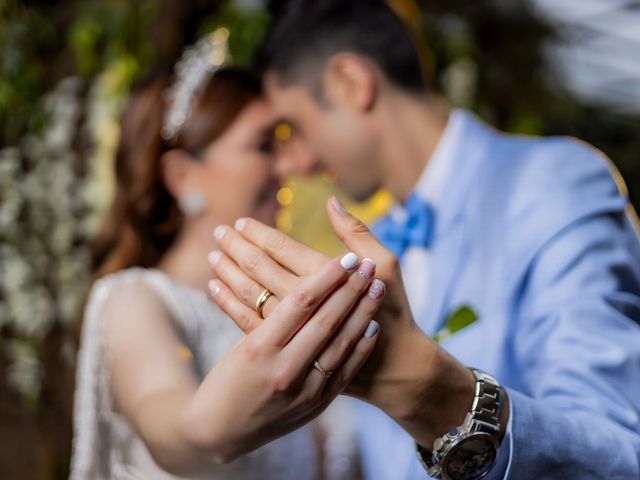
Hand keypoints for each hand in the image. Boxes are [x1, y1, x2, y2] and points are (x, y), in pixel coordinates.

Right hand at [182, 252, 383, 462]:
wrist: (219, 433)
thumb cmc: (225, 381)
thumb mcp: (238, 346)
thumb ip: (269, 320)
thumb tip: (299, 283)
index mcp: (259, 347)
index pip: (301, 303)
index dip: (328, 277)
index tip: (347, 257)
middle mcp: (283, 369)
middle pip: (326, 321)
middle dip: (350, 289)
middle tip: (369, 265)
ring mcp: (302, 391)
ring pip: (340, 344)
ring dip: (362, 313)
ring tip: (377, 287)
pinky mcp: (315, 406)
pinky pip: (344, 372)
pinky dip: (360, 348)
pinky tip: (373, 326)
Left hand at [209, 197, 477, 447]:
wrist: (393, 368)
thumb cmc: (393, 310)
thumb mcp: (388, 266)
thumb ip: (358, 233)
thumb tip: (331, 202)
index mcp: (327, 278)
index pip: (282, 248)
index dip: (258, 233)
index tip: (241, 221)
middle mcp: (304, 304)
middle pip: (259, 269)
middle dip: (237, 247)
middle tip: (219, 231)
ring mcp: (292, 329)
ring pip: (249, 295)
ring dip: (228, 272)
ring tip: (213, 256)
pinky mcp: (286, 349)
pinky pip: (248, 323)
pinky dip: (229, 304)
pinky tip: (215, 290)